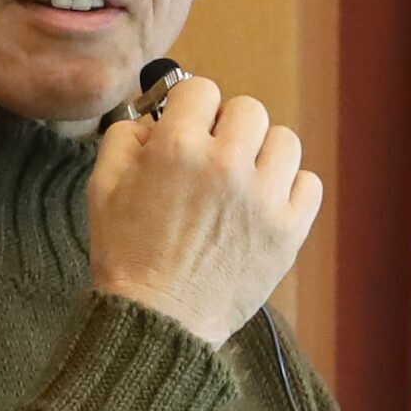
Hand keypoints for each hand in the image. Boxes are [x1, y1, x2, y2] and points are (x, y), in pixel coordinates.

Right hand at [88, 77, 322, 348]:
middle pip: (249, 108)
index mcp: (177, 148)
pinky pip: (308, 184)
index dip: (190, 105)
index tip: (187, 123)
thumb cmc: (126, 253)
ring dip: (262, 151)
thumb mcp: (102, 184)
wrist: (158, 321)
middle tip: (213, 151)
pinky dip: (290, 187)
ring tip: (242, 175)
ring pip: (285, 140)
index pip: (201, 89)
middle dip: (227, 124)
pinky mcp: (289, 231)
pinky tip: (264, 201)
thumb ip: (125, 135)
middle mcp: (225, 165)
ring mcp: (263, 198)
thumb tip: (155, 116)